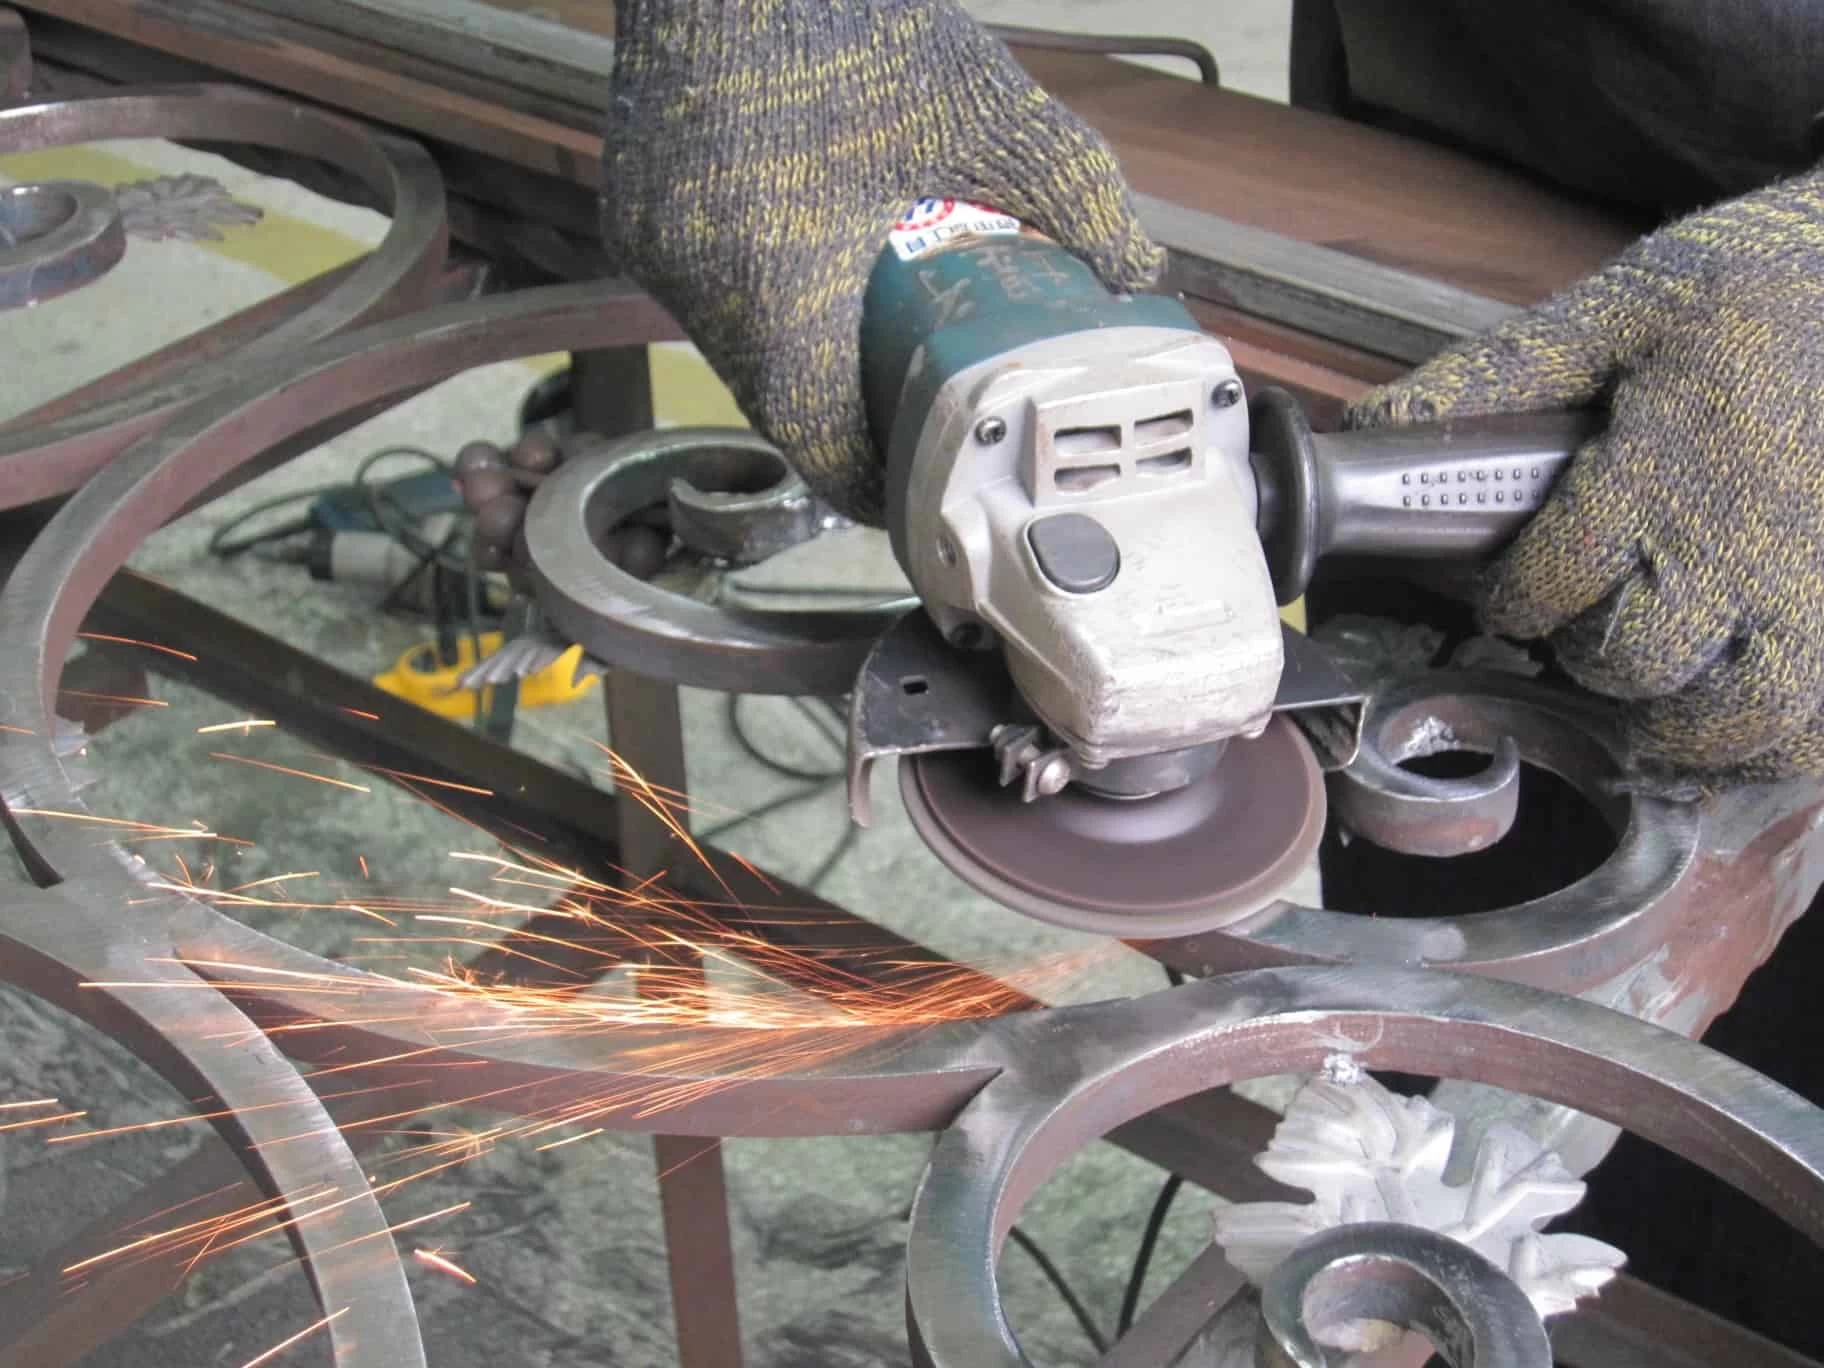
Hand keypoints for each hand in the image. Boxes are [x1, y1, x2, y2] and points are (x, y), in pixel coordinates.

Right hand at [600, 0, 1162, 522]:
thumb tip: (1139, 272)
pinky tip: (807, 276)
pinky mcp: (632, 218)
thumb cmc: (851, 17)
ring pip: (737, 358)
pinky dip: (760, 310)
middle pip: (779, 406)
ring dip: (802, 368)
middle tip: (910, 420)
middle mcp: (696, 282)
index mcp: (776, 282)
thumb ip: (1072, 194)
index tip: (918, 489)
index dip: (873, 483)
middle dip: (844, 425)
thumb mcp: (986, 109)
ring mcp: (651, 250)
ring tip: (866, 351)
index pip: (816, 442)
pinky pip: (704, 302)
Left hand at [1345, 170, 1823, 785]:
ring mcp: (1822, 590)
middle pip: (1635, 660)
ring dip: (1679, 720)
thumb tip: (1382, 427)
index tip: (1514, 583)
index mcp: (1669, 467)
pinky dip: (1769, 748)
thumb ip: (1508, 371)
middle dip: (1590, 652)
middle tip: (1592, 619)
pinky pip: (1814, 733)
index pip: (1550, 582)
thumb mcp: (1633, 301)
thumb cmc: (1775, 284)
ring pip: (1735, 719)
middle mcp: (1749, 543)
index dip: (1513, 594)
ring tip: (1660, 679)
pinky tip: (1732, 719)